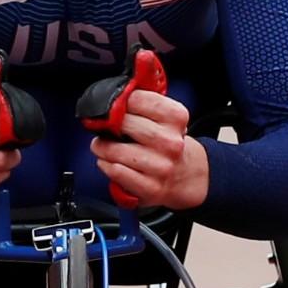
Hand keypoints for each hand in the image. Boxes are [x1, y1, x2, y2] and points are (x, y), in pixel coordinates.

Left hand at [90, 90, 210, 209]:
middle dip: (108, 125)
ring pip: (116, 151)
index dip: (120, 101)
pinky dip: (107, 165)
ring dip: (102, 148)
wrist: (185, 175)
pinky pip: (117, 172)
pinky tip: (110, 163)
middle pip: (125, 124)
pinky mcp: (151, 187)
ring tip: (102, 147)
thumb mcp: (166, 117)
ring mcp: (162, 167)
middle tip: (104, 127)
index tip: (114, 107)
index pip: (138, 99)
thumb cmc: (168, 143)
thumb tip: (114, 99)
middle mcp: (172, 142)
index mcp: (176, 118)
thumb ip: (144, 104)